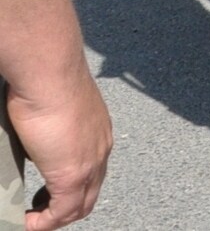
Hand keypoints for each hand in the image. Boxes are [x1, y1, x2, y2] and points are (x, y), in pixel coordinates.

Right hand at [8, 65, 110, 229]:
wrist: (51, 74)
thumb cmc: (47, 81)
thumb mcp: (53, 110)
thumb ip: (50, 130)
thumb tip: (35, 136)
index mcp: (98, 133)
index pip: (93, 171)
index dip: (73, 188)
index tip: (47, 194)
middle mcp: (100, 149)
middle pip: (90, 193)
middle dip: (65, 208)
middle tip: (40, 212)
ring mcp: (90, 163)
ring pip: (80, 205)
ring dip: (55, 217)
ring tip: (33, 219)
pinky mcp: (72, 173)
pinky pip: (61, 212)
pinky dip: (43, 222)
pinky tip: (27, 221)